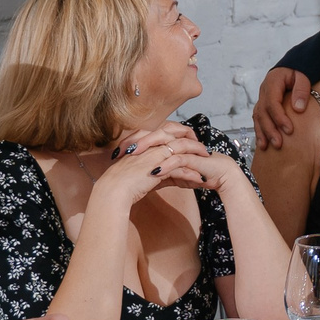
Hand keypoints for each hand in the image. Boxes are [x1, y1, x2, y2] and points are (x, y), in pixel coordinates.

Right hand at [90, 123, 221, 205]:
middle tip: (204, 149)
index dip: (181, 133)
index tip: (191, 140)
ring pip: (182, 151)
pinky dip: (190, 174)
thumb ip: (147, 163)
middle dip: (193, 142)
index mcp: (145, 141)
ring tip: (207, 162)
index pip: (167, 130)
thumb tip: (158, 168)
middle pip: (178, 136)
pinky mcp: (159, 169)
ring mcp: (155, 155)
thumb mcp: (135, 167)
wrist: (113, 190)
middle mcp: (151, 145)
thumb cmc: (120, 181)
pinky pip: (180, 169)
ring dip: (196, 156)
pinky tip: (199, 180)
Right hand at [254, 68, 311, 151]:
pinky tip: (262, 143)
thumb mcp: (303, 76)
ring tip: (266, 147)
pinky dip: (259, 131)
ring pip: (257, 117)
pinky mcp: (262, 105)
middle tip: (278, 144)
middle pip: (262, 112)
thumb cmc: (299, 72)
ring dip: (262, 132)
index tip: (289, 130)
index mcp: (272, 82)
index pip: (272, 102)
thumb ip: (301, 90)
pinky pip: (257, 119)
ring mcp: (261, 98)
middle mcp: (263, 91)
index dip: (279, 117)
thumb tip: (298, 109)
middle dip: (269, 129)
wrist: (291, 68)